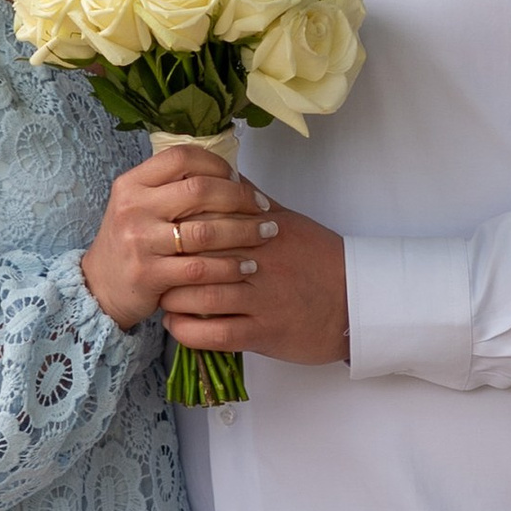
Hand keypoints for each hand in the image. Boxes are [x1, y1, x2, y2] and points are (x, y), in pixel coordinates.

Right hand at [80, 145, 278, 331]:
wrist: (100, 288)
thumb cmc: (132, 242)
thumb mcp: (139, 206)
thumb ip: (172, 188)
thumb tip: (229, 173)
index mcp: (132, 183)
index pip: (181, 157)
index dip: (217, 164)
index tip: (238, 179)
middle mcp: (133, 207)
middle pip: (199, 190)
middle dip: (240, 198)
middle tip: (263, 209)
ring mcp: (139, 241)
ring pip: (205, 231)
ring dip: (244, 232)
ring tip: (266, 235)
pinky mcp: (148, 275)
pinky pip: (200, 268)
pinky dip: (229, 267)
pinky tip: (246, 267)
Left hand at [161, 194, 349, 365]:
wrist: (356, 301)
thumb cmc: (320, 259)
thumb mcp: (288, 221)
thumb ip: (253, 201)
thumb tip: (224, 175)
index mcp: (261, 232)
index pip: (207, 222)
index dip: (177, 227)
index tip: (160, 231)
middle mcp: (258, 264)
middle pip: (198, 258)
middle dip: (169, 263)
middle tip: (153, 266)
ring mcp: (260, 301)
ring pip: (201, 298)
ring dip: (173, 299)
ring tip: (162, 296)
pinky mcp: (263, 334)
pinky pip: (215, 335)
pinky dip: (187, 331)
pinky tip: (175, 325)